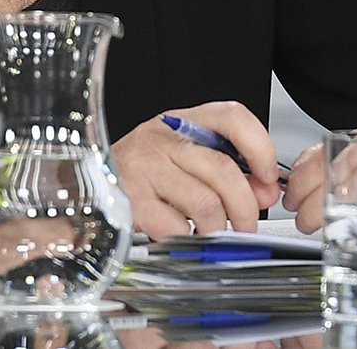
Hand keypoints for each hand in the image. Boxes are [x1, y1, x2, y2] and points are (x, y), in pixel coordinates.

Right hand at [112, 101, 280, 238]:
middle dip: (246, 207)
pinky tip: (184, 233)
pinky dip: (188, 238)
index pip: (232, 117)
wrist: (88, 179)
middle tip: (247, 224)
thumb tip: (265, 193)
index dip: (260, 147)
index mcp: (182, 121)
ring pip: (206, 204)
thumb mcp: (187, 158)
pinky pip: (177, 227)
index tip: (268, 177)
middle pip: (223, 171)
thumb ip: (231, 171)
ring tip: (214, 233)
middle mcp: (162, 138)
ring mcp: (145, 168)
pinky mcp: (132, 201)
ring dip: (219, 228)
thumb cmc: (144, 170)